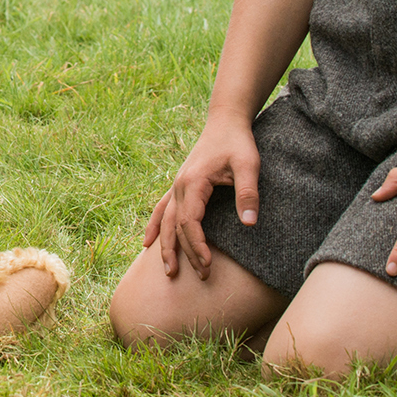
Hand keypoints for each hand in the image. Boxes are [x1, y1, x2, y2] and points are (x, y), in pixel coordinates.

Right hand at [144, 117, 259, 279]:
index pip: (189, 222)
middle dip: (185, 253)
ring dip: (165, 246)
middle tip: (201, 276)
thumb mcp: (249, 165)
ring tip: (168, 271)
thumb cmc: (238, 142)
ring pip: (164, 221)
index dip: (197, 246)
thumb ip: (248, 194)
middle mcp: (179, 185)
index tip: (208, 265)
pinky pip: (162, 209)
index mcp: (193, 182)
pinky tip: (147, 242)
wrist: (226, 120)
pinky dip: (154, 226)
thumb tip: (249, 224)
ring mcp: (177, 185)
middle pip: (176, 227)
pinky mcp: (180, 184)